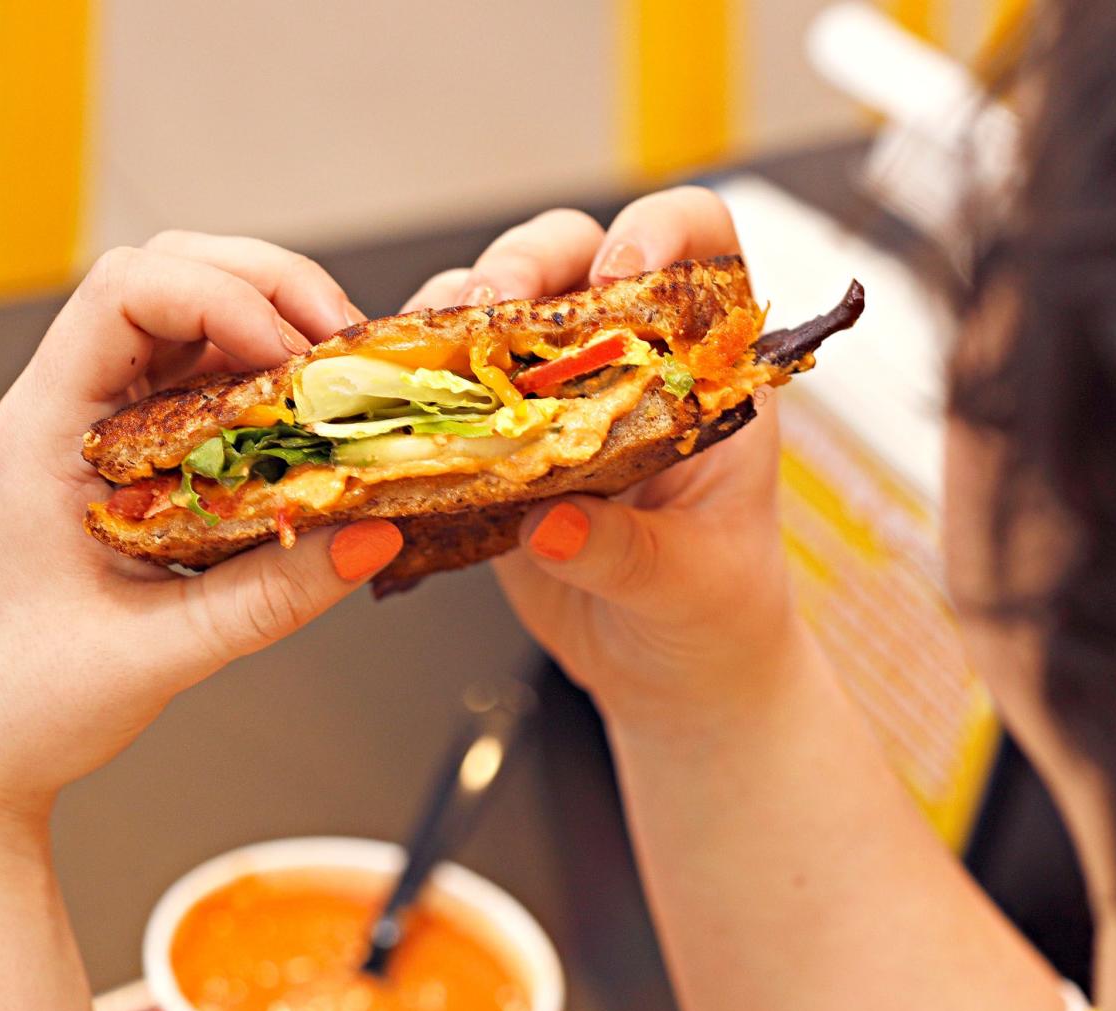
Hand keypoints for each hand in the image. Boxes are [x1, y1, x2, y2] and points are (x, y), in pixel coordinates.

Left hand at [0, 233, 401, 828]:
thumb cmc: (20, 697)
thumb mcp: (159, 651)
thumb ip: (273, 596)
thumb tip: (369, 536)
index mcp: (44, 431)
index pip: (126, 292)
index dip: (225, 298)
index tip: (296, 358)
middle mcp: (72, 412)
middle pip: (170, 278)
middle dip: (272, 292)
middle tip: (345, 349)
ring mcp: (104, 433)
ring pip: (196, 329)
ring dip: (278, 338)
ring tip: (340, 387)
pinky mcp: (137, 465)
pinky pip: (210, 395)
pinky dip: (270, 397)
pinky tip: (308, 435)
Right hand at [404, 190, 798, 733]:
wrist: (669, 674)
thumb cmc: (716, 616)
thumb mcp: (691, 585)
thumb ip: (625, 552)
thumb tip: (550, 522)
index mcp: (704, 379)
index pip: (700, 253)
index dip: (662, 232)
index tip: (622, 269)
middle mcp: (627, 372)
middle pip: (575, 260)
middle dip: (526, 266)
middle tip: (491, 309)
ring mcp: (556, 406)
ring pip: (499, 317)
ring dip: (457, 323)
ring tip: (432, 361)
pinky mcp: (500, 451)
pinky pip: (451, 396)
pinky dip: (418, 392)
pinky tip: (398, 409)